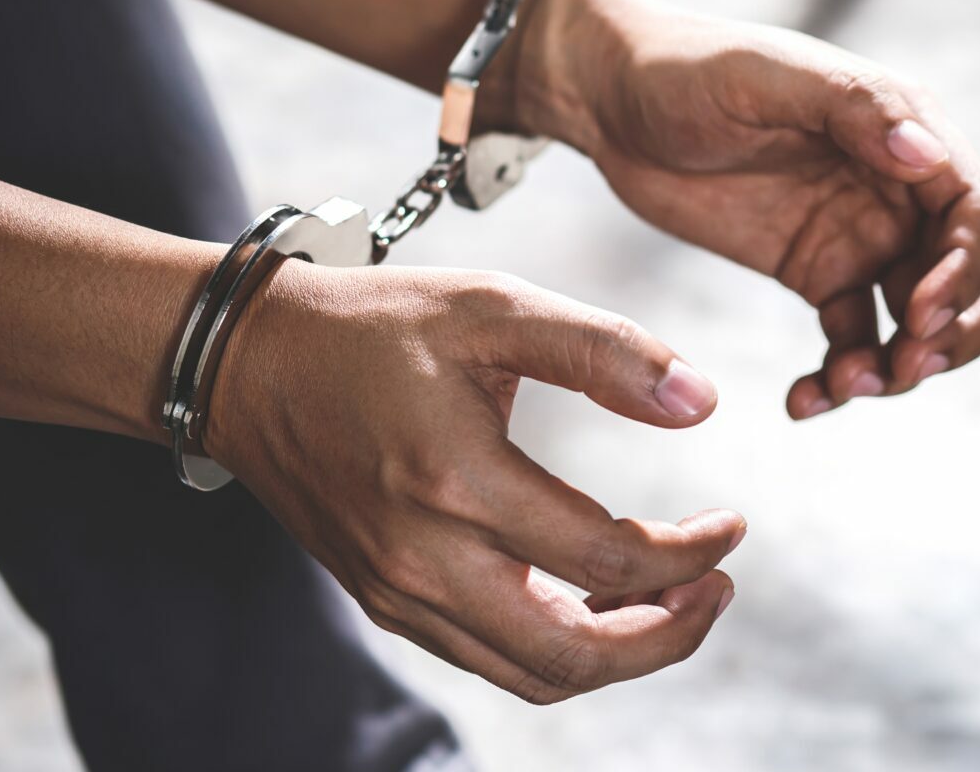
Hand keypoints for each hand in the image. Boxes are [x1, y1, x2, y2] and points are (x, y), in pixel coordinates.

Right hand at [206, 259, 744, 703]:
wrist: (248, 363)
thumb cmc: (374, 327)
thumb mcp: (495, 306)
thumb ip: (604, 351)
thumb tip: (700, 400)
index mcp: (456, 482)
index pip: (605, 559)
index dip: (688, 553)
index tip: (732, 526)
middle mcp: (423, 559)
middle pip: (573, 656)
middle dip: (668, 635)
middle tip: (719, 587)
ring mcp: (398, 592)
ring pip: (532, 673)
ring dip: (618, 652)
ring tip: (675, 596)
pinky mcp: (385, 601)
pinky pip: (490, 658)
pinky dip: (558, 647)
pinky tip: (597, 596)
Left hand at [511, 0, 979, 419]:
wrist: (612, 101)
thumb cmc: (689, 68)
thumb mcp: (765, 76)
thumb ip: (854, 108)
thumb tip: (928, 155)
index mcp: (902, 127)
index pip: (975, 207)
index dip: (967, 268)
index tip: (922, 314)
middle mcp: (899, 185)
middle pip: (973, 271)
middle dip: (957, 328)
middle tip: (907, 367)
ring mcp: (863, 234)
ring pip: (923, 317)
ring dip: (906, 363)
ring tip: (846, 387)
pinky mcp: (820, 273)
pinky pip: (857, 340)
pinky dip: (844, 378)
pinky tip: (804, 400)